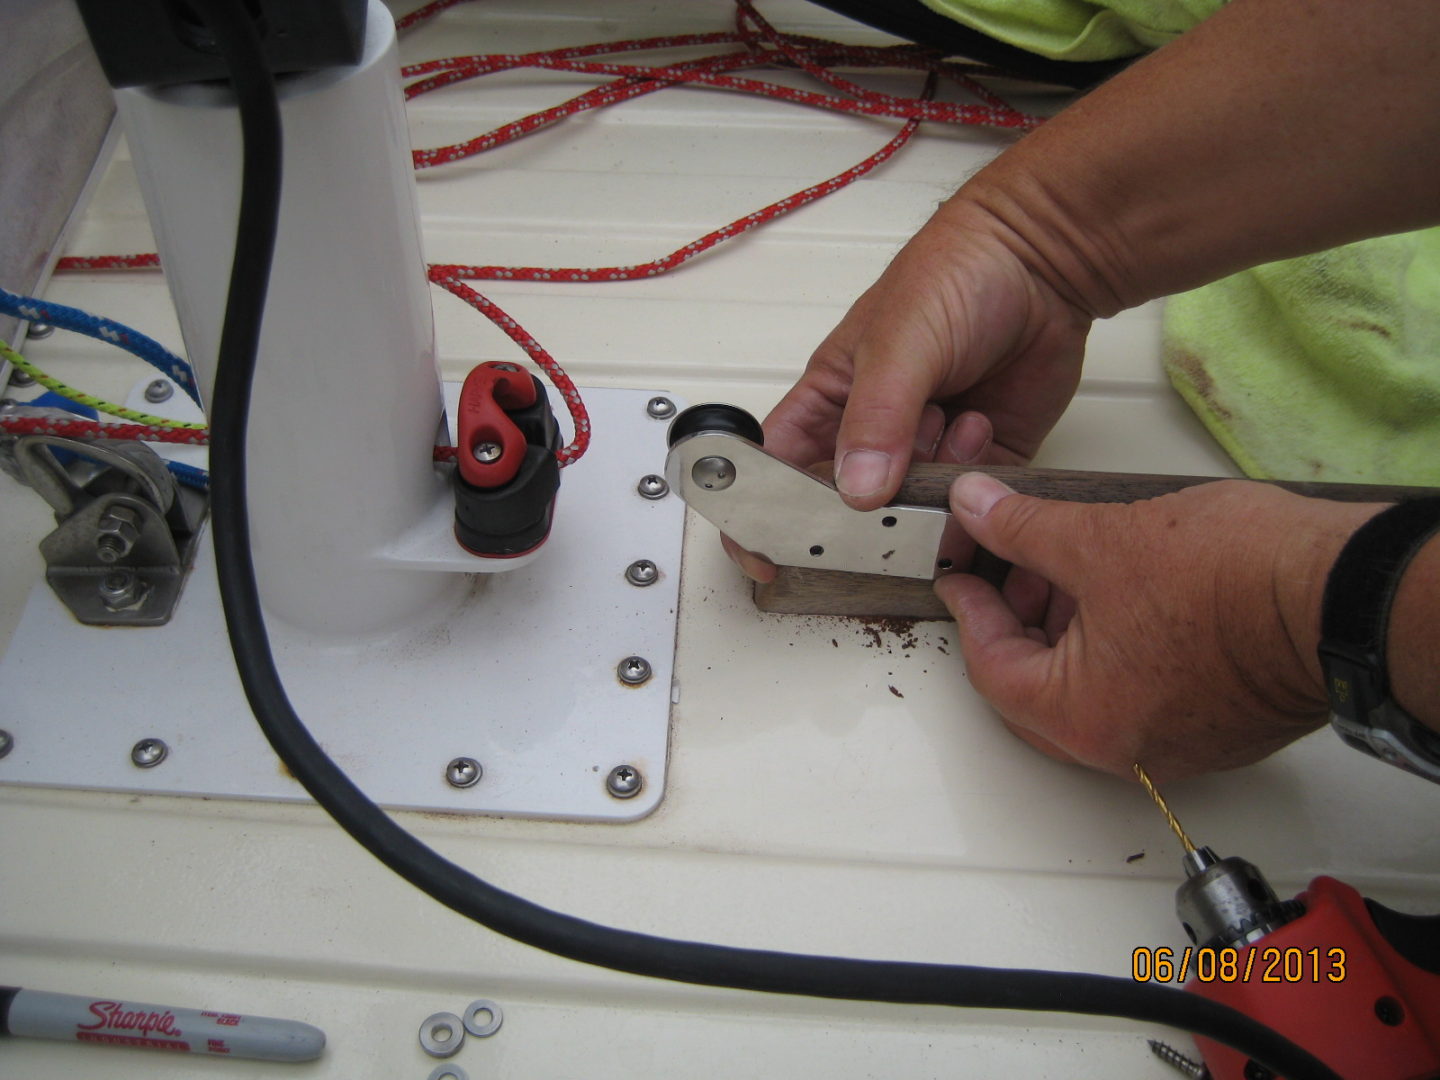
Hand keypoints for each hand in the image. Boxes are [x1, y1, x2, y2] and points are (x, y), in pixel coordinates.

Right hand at [726, 199, 1093, 581]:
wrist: (1044, 262)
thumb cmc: (956, 274)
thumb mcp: (900, 341)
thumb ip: (876, 418)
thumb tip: (857, 490)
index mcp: (830, 400)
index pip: (778, 470)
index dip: (763, 514)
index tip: (767, 554)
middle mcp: (875, 433)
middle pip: (848, 508)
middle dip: (869, 511)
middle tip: (893, 489)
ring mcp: (927, 451)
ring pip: (913, 513)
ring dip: (931, 482)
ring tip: (949, 420)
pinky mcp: (981, 462)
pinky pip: (969, 506)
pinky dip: (975, 480)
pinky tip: (980, 423)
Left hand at [935, 473, 1383, 780]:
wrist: (1343, 595)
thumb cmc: (1234, 579)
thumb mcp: (1100, 538)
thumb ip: (1023, 528)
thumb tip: (976, 508)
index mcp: (1081, 719)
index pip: (989, 666)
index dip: (969, 606)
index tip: (962, 569)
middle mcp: (1122, 750)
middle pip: (1033, 690)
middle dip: (1014, 621)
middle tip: (1011, 564)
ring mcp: (1174, 746)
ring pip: (1086, 693)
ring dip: (1064, 633)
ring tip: (1069, 567)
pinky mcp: (1216, 728)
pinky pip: (1137, 695)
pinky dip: (1113, 650)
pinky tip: (1121, 594)